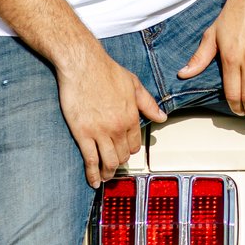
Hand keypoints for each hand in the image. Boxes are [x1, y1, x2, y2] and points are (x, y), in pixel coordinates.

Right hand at [57, 49, 165, 188]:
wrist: (82, 64)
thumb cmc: (105, 70)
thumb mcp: (134, 84)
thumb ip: (148, 104)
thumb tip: (162, 117)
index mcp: (131, 116)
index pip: (135, 144)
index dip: (130, 151)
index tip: (125, 154)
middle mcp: (118, 127)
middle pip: (122, 155)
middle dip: (120, 163)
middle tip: (114, 167)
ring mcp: (100, 132)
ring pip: (108, 162)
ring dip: (108, 173)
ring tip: (105, 177)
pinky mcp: (82, 133)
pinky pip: (90, 159)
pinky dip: (92, 173)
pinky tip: (93, 181)